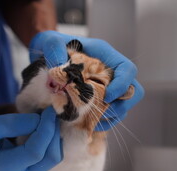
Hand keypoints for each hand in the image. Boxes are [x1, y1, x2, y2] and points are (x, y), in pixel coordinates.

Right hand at [0, 107, 62, 170]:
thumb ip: (13, 123)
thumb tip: (41, 120)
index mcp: (0, 169)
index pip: (34, 152)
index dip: (46, 130)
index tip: (48, 111)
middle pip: (48, 158)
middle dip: (52, 133)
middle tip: (49, 113)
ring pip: (51, 159)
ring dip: (53, 138)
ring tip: (46, 119)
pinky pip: (46, 159)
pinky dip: (49, 143)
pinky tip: (43, 129)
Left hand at [29, 31, 144, 130]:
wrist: (44, 55)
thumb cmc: (51, 45)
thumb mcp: (49, 41)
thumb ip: (54, 47)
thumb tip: (60, 65)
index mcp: (103, 55)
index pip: (127, 69)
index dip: (122, 85)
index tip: (107, 96)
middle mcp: (108, 71)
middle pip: (132, 91)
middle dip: (121, 105)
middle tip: (101, 112)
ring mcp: (104, 87)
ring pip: (122, 106)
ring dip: (111, 117)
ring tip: (91, 121)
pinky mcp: (95, 100)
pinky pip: (107, 115)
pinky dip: (100, 122)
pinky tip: (85, 124)